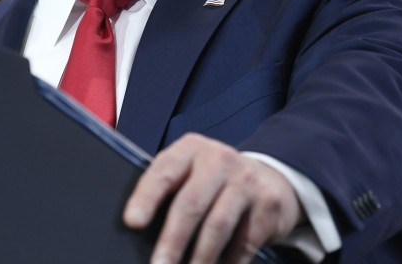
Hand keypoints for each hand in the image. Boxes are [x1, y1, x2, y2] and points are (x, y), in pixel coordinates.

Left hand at [124, 133, 303, 263]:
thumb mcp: (189, 172)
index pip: (164, 172)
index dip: (146, 198)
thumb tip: (139, 230)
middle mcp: (218, 159)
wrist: (269, 177)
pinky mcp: (269, 203)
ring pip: (218, 225)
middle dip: (172, 240)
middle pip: (190, 203)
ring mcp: (246, 180)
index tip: (132, 222)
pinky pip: (245, 242)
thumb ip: (168, 189)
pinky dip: (229, 263)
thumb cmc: (213, 181)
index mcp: (190, 149)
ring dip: (200, 258)